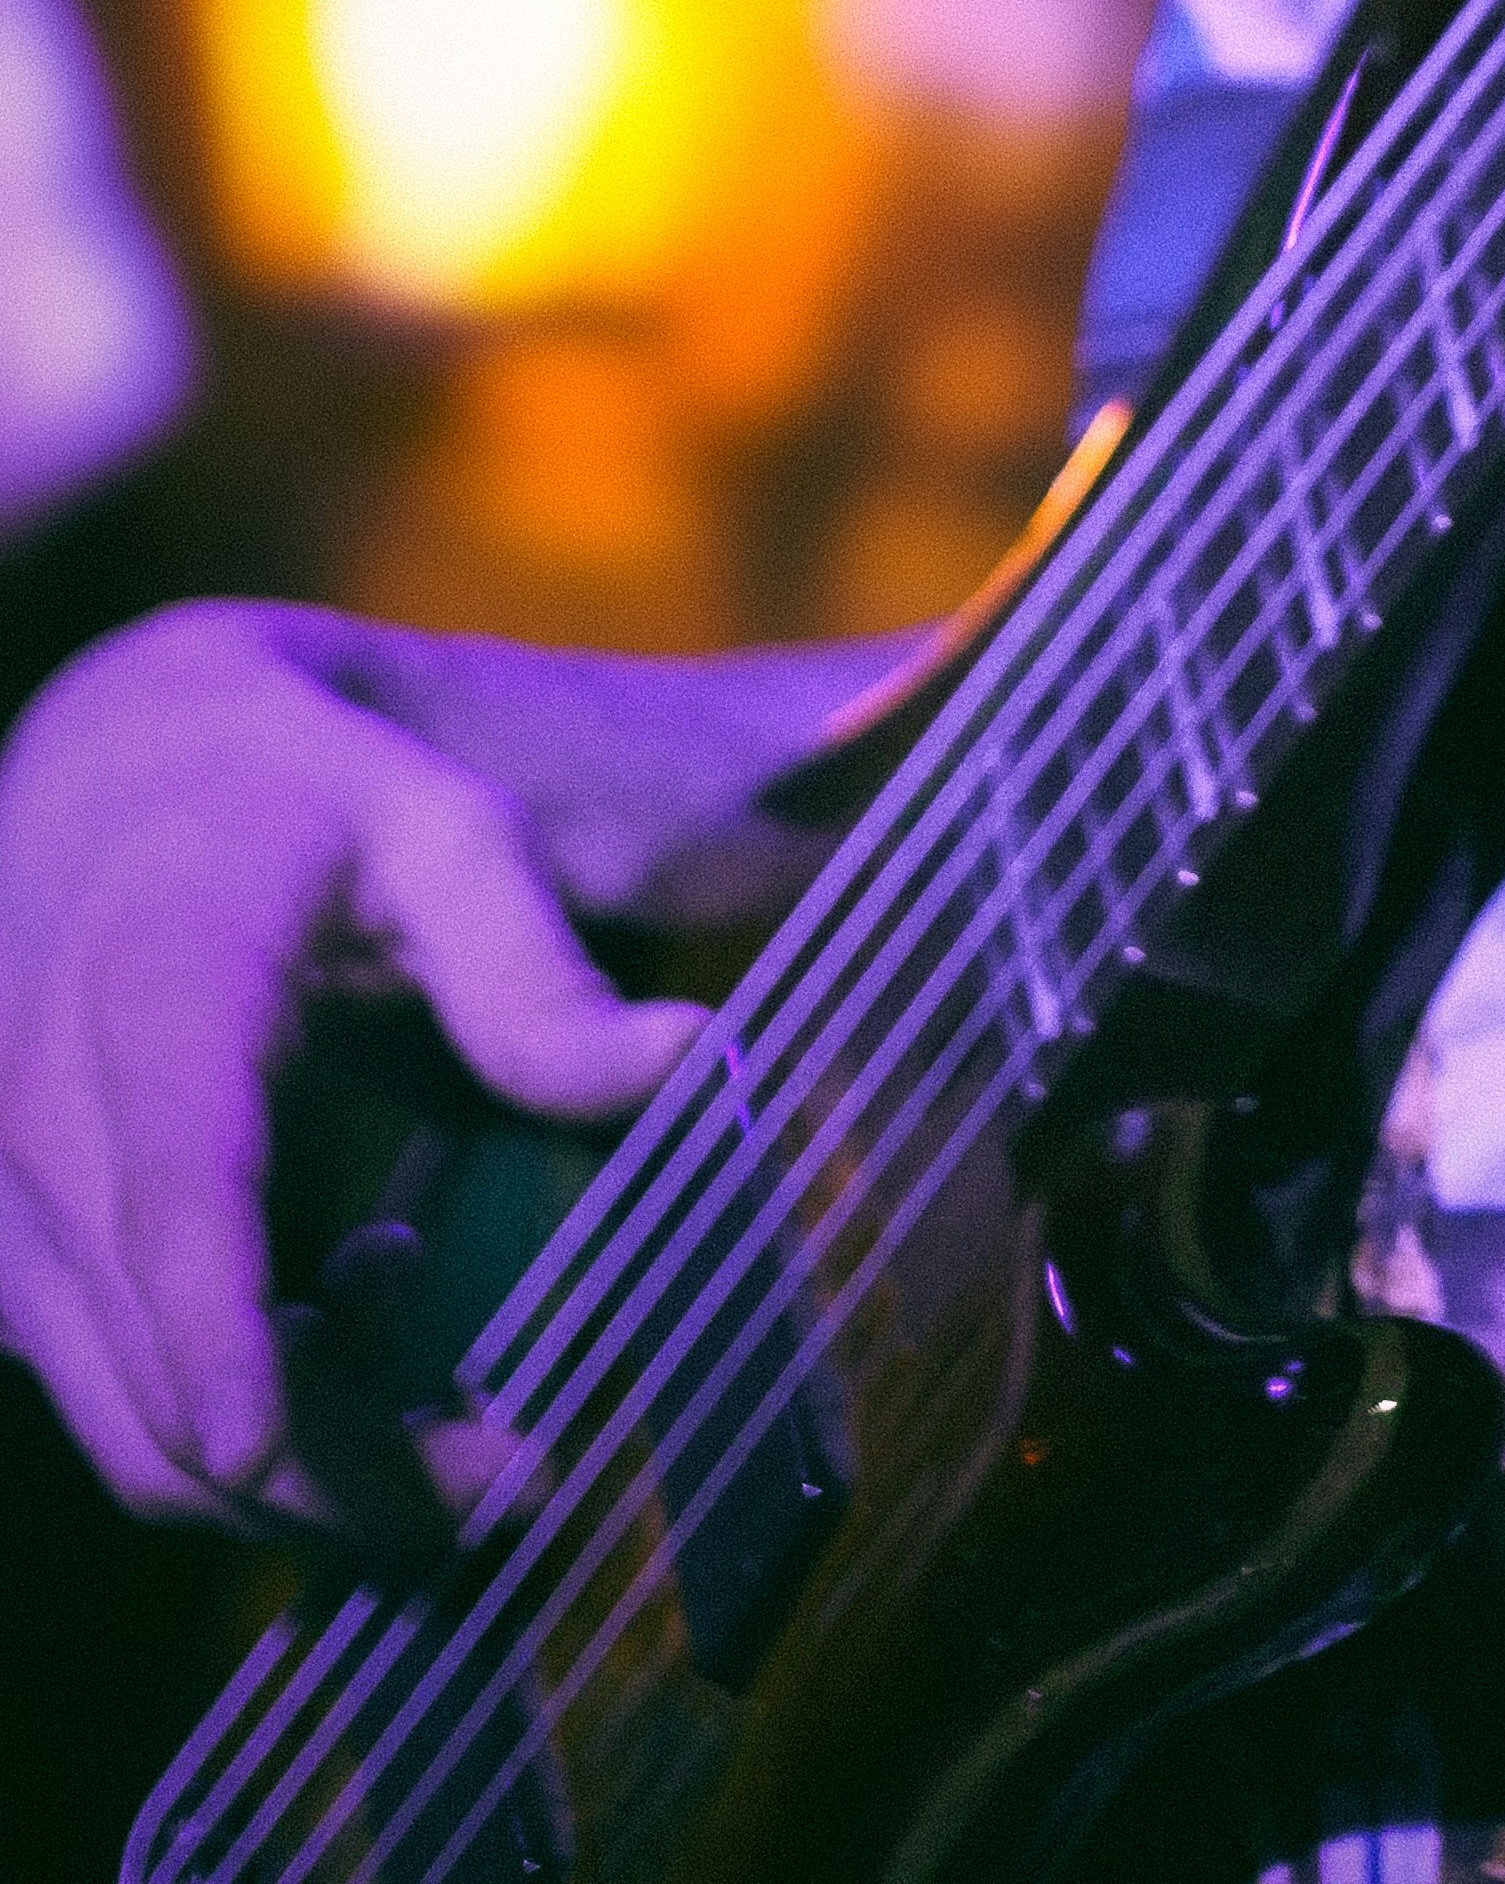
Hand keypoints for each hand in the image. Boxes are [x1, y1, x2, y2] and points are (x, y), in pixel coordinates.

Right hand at [0, 604, 698, 1517]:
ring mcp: (5, 1209)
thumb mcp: (444, 834)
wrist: (117, 780)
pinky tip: (346, 1307)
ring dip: (304, 1462)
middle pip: (164, 1368)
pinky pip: (113, 1405)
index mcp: (157, 983)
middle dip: (340, 1468)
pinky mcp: (9, 1267)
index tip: (257, 1449)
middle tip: (517, 1476)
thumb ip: (538, 971)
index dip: (210, 1325)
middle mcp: (40, 1114)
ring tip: (442, 1350)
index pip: (174, 1179)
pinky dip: (240, 1422)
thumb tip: (685, 1062)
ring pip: (135, 1427)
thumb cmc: (305, 803)